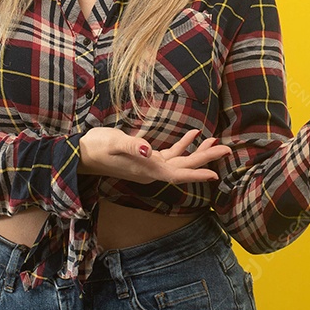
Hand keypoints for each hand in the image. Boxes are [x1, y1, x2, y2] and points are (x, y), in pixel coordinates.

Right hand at [78, 127, 232, 184]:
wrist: (82, 153)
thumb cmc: (97, 147)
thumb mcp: (114, 143)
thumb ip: (132, 146)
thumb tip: (149, 150)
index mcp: (147, 170)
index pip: (177, 174)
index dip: (196, 174)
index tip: (215, 173)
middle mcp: (152, 171)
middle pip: (184, 167)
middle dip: (206, 158)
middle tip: (227, 149)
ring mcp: (150, 165)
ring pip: (180, 161)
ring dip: (198, 152)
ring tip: (216, 141)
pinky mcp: (147, 158)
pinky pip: (170, 154)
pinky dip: (183, 145)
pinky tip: (193, 135)